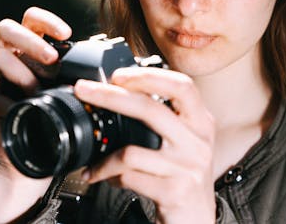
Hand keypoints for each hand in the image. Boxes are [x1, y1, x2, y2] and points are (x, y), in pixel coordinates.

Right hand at [0, 6, 70, 220]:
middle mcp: (7, 59)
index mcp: (28, 52)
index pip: (31, 21)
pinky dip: (10, 103)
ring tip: (37, 91)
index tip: (67, 33)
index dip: (46, 21)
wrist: (33, 158)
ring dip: (22, 72)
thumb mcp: (67, 93)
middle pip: (6, 29)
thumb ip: (75, 77)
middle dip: (31, 41)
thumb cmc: (53, 118)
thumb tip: (106, 69)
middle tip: (52, 59)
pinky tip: (22, 111)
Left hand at [74, 67, 216, 223]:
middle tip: (85, 90)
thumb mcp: (185, 141)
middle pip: (151, 109)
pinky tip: (105, 178)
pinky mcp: (175, 191)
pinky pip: (129, 177)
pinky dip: (109, 176)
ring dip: (103, 156)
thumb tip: (120, 93)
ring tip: (91, 161)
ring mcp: (188, 166)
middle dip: (111, 96)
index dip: (148, 76)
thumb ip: (165, 117)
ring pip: (133, 149)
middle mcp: (198, 140)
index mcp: (200, 121)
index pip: (181, 86)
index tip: (118, 75)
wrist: (197, 219)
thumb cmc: (184, 175)